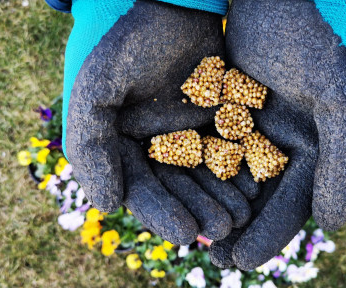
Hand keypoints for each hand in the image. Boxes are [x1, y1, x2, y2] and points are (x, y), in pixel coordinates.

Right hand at [63, 0, 251, 244]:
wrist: (171, 4)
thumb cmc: (127, 42)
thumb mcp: (97, 90)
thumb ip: (91, 146)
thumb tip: (107, 205)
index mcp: (119, 142)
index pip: (139, 186)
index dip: (159, 212)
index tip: (184, 233)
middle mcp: (151, 142)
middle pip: (175, 187)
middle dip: (196, 209)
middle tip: (219, 230)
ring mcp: (185, 130)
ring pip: (204, 173)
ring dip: (220, 196)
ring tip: (239, 217)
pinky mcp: (214, 116)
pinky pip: (228, 148)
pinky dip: (239, 168)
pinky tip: (253, 186)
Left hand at [210, 0, 345, 268]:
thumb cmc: (325, 41)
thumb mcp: (344, 102)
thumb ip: (343, 164)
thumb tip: (333, 225)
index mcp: (321, 147)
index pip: (294, 203)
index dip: (269, 234)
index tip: (242, 261)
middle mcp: (289, 141)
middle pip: (259, 196)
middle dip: (237, 227)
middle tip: (212, 256)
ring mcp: (258, 123)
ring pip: (232, 174)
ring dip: (213, 202)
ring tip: (192, 231)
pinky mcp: (230, 104)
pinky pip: (212, 141)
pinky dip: (198, 166)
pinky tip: (178, 187)